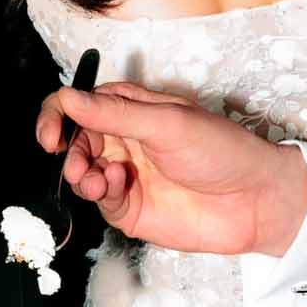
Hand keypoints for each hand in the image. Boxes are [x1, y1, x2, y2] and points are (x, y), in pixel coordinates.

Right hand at [36, 81, 306, 256]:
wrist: (255, 201)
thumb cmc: (222, 151)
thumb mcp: (166, 123)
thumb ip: (113, 114)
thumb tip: (67, 99)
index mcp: (132, 109)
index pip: (80, 104)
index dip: (58, 115)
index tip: (51, 134)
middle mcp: (125, 139)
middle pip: (74, 140)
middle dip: (67, 149)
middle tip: (74, 161)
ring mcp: (126, 174)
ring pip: (80, 171)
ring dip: (78, 173)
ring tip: (94, 178)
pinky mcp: (131, 208)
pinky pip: (98, 200)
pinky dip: (97, 192)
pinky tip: (112, 187)